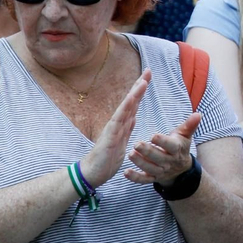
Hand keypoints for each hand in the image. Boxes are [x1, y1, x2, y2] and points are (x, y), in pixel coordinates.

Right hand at [79, 69, 147, 186]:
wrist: (93, 172)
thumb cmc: (107, 159)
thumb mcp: (122, 142)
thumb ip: (126, 129)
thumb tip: (133, 117)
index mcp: (122, 124)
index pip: (134, 104)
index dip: (140, 90)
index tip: (148, 77)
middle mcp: (118, 122)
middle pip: (131, 100)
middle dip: (140, 85)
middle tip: (149, 70)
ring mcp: (113, 127)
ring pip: (126, 107)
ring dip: (135, 93)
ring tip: (143, 81)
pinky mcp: (110, 135)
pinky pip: (119, 119)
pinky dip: (125, 108)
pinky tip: (131, 98)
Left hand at [124, 111, 201, 184]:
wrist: (181, 168)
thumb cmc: (179, 146)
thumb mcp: (185, 136)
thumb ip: (189, 125)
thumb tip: (198, 114)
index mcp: (176, 149)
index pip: (170, 146)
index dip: (162, 142)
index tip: (153, 136)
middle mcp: (169, 162)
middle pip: (158, 158)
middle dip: (147, 151)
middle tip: (136, 144)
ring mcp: (161, 171)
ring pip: (150, 169)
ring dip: (140, 163)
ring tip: (130, 154)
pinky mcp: (153, 178)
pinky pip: (144, 179)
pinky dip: (135, 177)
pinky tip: (126, 172)